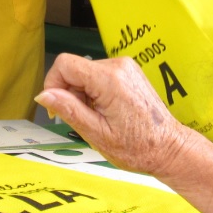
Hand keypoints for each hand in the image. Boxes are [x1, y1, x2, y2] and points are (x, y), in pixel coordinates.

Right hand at [35, 54, 188, 176]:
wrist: (168, 148)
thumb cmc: (137, 147)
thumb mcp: (96, 134)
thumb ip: (69, 110)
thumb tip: (43, 95)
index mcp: (109, 79)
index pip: (64, 64)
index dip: (53, 85)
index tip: (57, 109)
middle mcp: (118, 65)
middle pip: (75, 69)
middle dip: (70, 94)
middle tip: (84, 120)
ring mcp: (125, 66)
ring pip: (85, 73)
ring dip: (83, 95)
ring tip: (98, 118)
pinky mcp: (128, 71)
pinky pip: (98, 75)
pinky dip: (95, 92)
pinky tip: (106, 111)